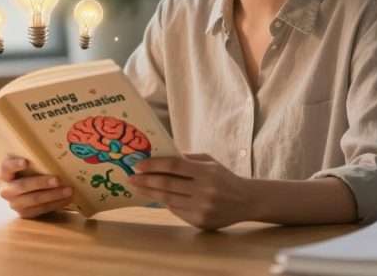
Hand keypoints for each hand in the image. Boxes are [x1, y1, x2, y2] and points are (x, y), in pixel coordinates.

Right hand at [0, 156, 72, 218]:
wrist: (21, 192)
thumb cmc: (26, 172)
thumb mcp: (24, 163)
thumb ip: (32, 159)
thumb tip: (53, 149)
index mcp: (2, 173)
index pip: (6, 167)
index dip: (15, 165)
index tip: (26, 162)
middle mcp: (5, 190)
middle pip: (22, 186)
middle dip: (41, 183)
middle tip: (57, 180)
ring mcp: (14, 203)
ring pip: (34, 200)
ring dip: (53, 195)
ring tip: (68, 190)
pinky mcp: (24, 214)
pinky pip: (41, 209)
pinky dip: (55, 204)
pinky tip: (67, 199)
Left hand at [128, 153, 252, 229]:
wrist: (246, 200)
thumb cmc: (223, 177)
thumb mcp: (209, 162)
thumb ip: (187, 159)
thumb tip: (159, 155)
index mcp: (206, 172)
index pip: (174, 166)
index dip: (154, 165)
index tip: (138, 165)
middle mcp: (204, 191)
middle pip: (167, 184)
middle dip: (145, 180)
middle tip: (130, 177)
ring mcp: (202, 208)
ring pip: (168, 199)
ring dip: (149, 193)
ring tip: (137, 187)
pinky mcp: (200, 221)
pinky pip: (176, 211)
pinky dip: (165, 203)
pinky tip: (155, 197)